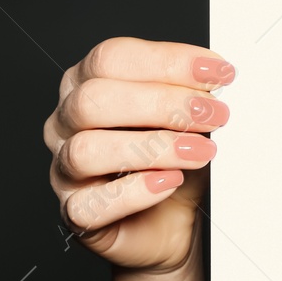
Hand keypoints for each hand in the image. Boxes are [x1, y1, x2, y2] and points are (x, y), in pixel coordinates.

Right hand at [44, 38, 234, 272]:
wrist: (174, 222)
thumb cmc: (174, 162)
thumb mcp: (187, 120)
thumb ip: (191, 93)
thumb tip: (217, 76)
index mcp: (87, 83)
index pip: (112, 58)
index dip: (167, 61)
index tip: (217, 72)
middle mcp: (66, 122)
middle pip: (94, 100)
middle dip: (162, 104)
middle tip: (213, 114)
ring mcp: (64, 168)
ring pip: (87, 150)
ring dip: (154, 148)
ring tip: (200, 152)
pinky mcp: (74, 212)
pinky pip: (91, 204)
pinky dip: (135, 192)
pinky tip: (171, 182)